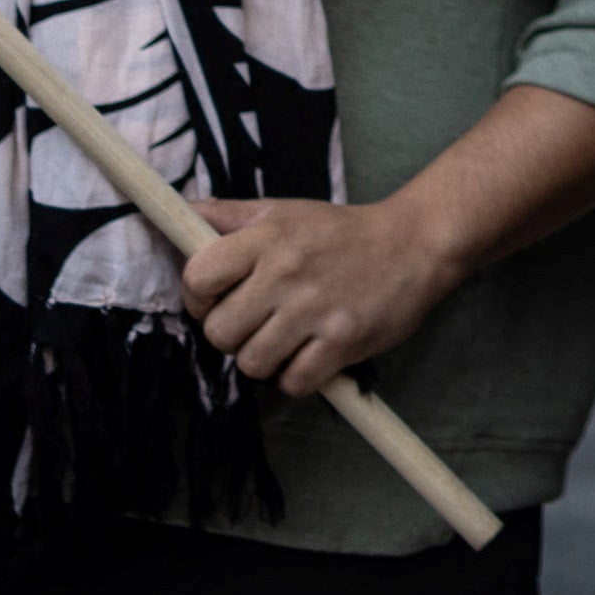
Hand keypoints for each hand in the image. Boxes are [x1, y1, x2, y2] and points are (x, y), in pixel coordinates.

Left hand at [184, 194, 465, 398]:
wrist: (414, 243)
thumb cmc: (339, 231)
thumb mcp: (283, 211)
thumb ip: (227, 215)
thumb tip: (179, 212)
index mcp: (267, 237)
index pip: (197, 278)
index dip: (198, 298)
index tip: (219, 299)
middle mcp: (286, 272)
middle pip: (219, 333)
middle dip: (232, 335)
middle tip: (257, 323)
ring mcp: (315, 309)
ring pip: (252, 364)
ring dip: (265, 359)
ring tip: (286, 338)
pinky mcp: (342, 342)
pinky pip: (292, 383)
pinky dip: (298, 376)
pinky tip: (311, 352)